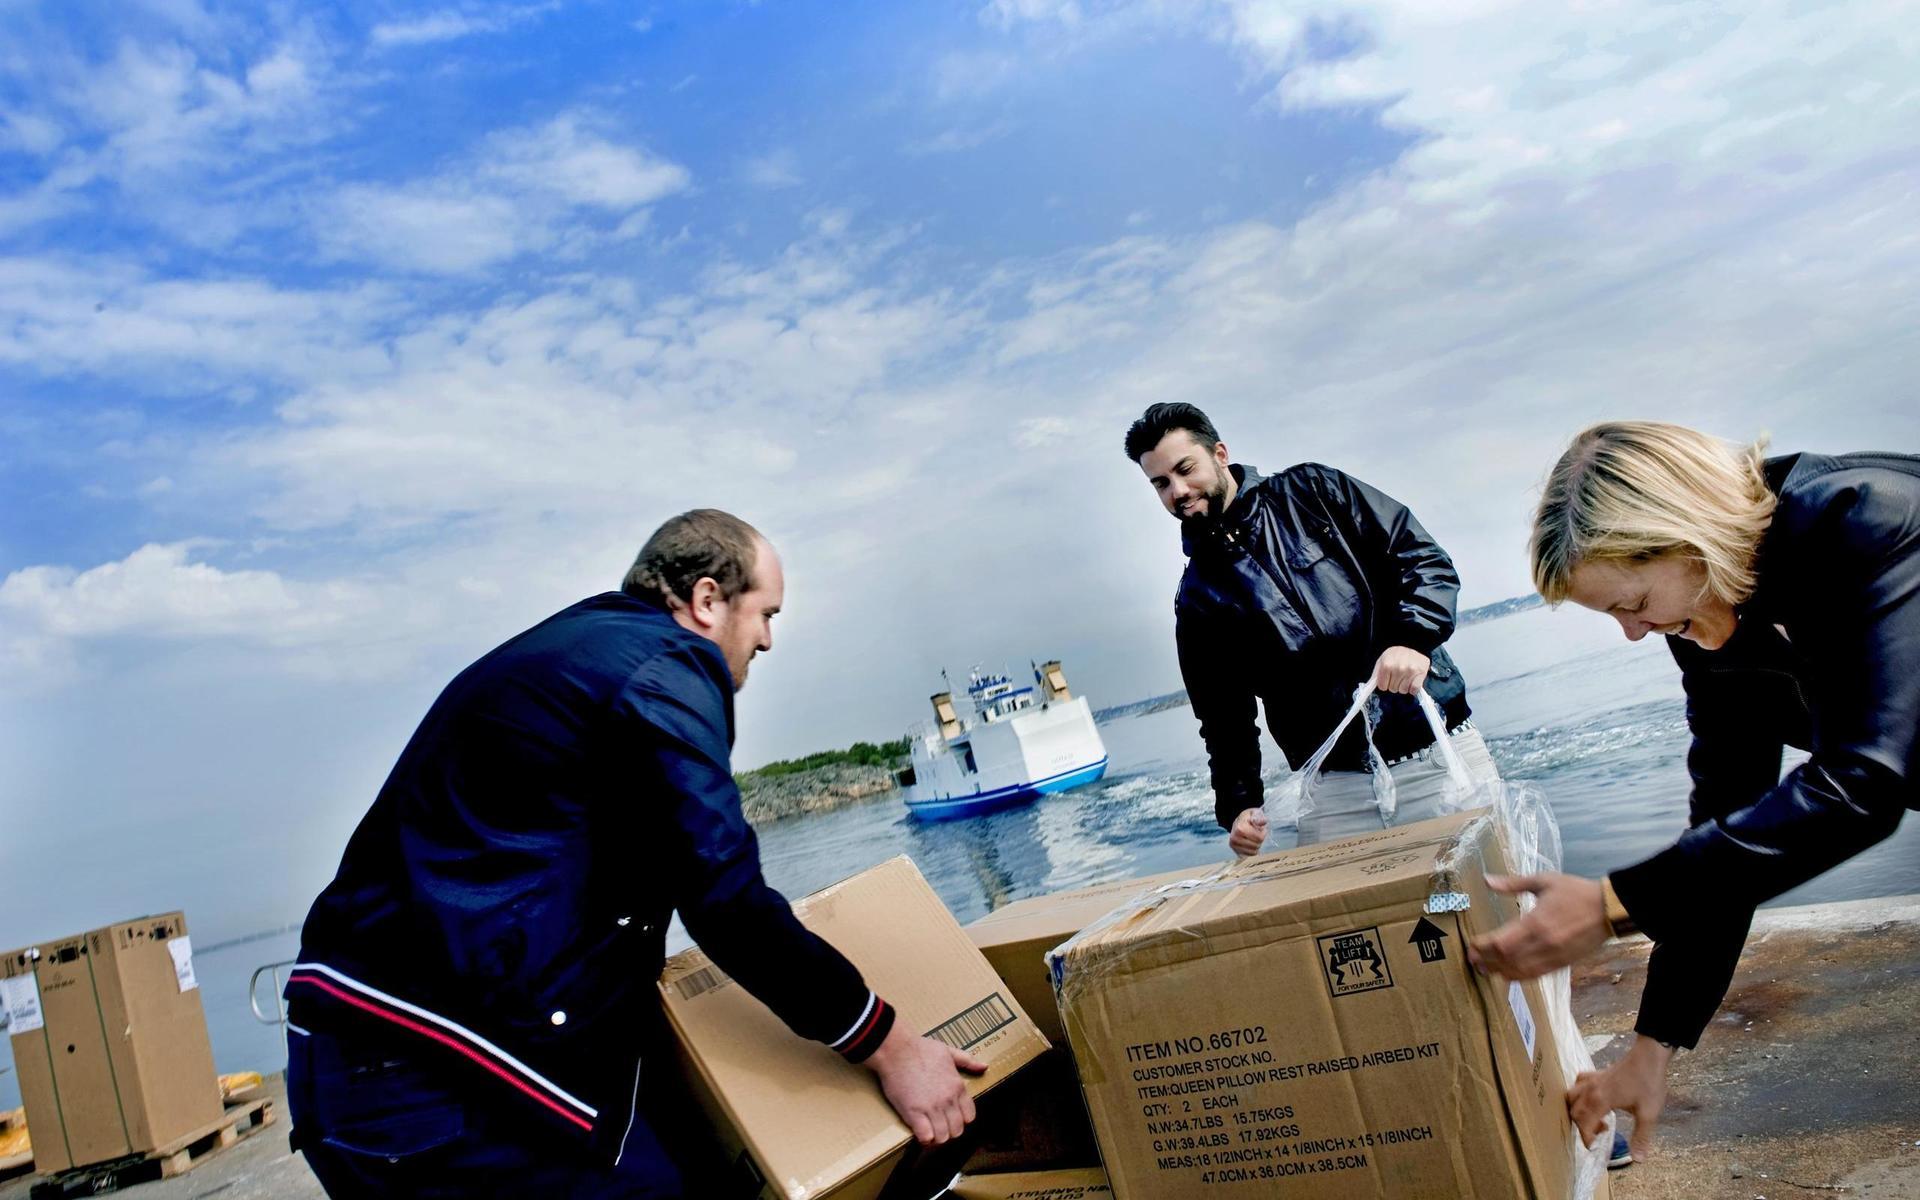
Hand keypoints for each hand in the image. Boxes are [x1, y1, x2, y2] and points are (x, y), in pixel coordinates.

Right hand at [864, 1025, 986, 1145]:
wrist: (897, 1050)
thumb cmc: (920, 1049)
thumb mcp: (948, 1051)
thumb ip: (967, 1061)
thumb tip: (984, 1066)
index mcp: (957, 1087)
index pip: (969, 1116)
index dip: (960, 1120)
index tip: (950, 1118)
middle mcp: (948, 1100)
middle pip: (957, 1130)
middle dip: (948, 1131)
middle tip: (938, 1126)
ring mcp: (931, 1108)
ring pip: (943, 1137)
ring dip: (936, 1138)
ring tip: (928, 1131)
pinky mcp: (914, 1113)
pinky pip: (926, 1136)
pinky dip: (923, 1138)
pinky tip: (918, 1131)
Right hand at [1229, 807, 1267, 857]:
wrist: (1238, 822)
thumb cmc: (1248, 818)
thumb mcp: (1254, 813)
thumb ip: (1259, 817)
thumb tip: (1264, 821)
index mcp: (1239, 829)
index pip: (1259, 838)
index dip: (1263, 833)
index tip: (1261, 828)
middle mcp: (1234, 839)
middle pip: (1257, 846)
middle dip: (1260, 839)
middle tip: (1257, 832)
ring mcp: (1234, 846)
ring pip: (1254, 852)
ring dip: (1256, 845)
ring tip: (1253, 837)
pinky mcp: (1236, 852)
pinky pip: (1250, 855)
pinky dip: (1252, 850)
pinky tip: (1250, 843)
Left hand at [1371, 646, 1430, 694]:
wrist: (1414, 645)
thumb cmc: (1396, 655)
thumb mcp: (1382, 660)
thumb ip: (1376, 674)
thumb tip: (1369, 687)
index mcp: (1386, 665)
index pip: (1382, 686)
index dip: (1384, 683)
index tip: (1388, 677)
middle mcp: (1398, 668)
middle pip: (1392, 689)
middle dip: (1394, 684)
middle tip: (1398, 674)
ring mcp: (1410, 671)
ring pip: (1403, 690)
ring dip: (1403, 686)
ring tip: (1405, 676)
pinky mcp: (1421, 674)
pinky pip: (1414, 690)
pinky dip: (1413, 688)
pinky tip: (1412, 680)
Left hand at [1467, 873, 1609, 978]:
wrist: (1610, 909)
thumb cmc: (1576, 891)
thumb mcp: (1544, 880)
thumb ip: (1513, 883)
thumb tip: (1486, 880)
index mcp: (1536, 922)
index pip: (1501, 942)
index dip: (1482, 946)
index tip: (1471, 944)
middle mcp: (1543, 943)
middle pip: (1506, 960)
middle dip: (1486, 961)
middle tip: (1472, 959)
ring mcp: (1553, 956)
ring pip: (1520, 972)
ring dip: (1499, 971)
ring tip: (1484, 968)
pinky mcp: (1562, 963)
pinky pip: (1536, 975)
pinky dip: (1518, 976)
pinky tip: (1507, 973)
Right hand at [1569, 1036, 1671, 1161]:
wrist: (1649, 1056)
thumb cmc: (1648, 1084)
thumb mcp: (1648, 1114)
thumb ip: (1641, 1137)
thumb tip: (1638, 1159)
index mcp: (1600, 1100)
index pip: (1584, 1123)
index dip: (1586, 1138)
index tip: (1593, 1148)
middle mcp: (1590, 1090)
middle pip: (1574, 1111)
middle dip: (1582, 1125)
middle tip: (1601, 1131)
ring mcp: (1591, 1080)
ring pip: (1571, 1096)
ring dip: (1577, 1110)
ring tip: (1594, 1116)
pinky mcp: (1596, 1074)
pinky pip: (1578, 1084)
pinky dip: (1579, 1094)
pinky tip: (1591, 1098)